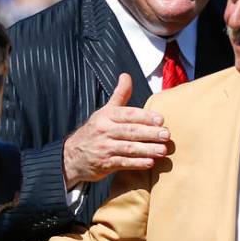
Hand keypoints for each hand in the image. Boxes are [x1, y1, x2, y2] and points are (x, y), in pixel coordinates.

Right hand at [63, 73, 169, 188]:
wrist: (72, 155)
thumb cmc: (95, 130)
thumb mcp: (105, 111)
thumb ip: (119, 95)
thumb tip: (126, 76)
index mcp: (107, 116)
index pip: (128, 114)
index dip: (145, 117)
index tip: (160, 120)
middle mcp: (105, 131)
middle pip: (130, 131)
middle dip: (149, 133)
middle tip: (166, 135)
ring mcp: (104, 148)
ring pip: (128, 148)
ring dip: (147, 149)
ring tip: (163, 150)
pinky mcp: (105, 164)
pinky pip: (123, 163)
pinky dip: (137, 163)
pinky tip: (150, 163)